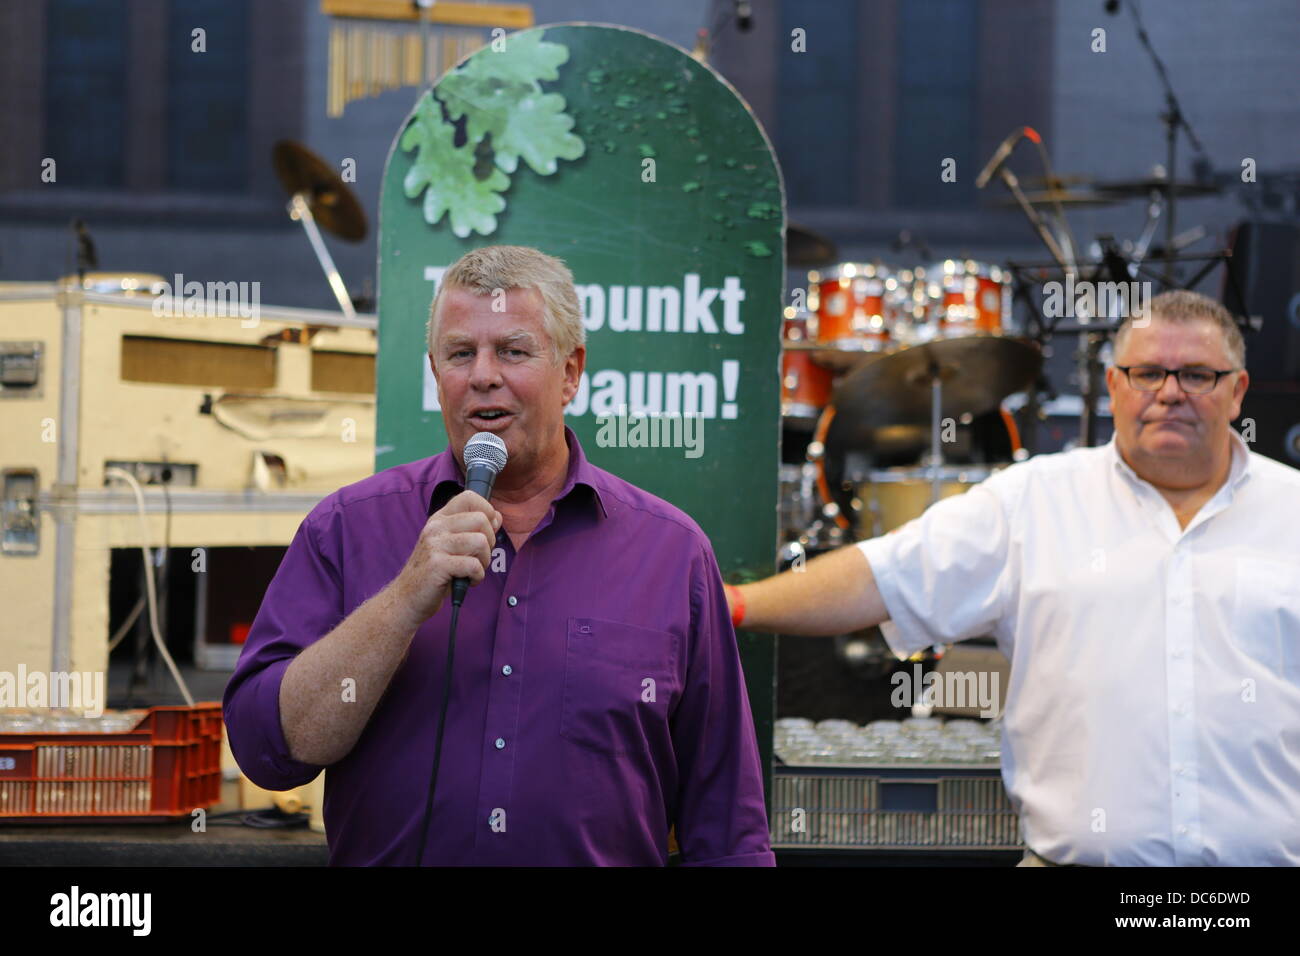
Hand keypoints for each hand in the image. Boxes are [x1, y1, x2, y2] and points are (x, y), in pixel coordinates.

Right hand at [393, 491, 501, 623]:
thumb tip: (497, 516)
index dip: (487, 511)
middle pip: (481, 519)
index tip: (485, 532)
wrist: (407, 598)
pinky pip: (474, 565)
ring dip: (484, 561)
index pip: (469, 497)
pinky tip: (468, 581)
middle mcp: (436, 527)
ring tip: (472, 570)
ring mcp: (435, 545)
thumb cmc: (434, 572)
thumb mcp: (453, 546)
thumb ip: (474, 530)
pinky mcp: (438, 565)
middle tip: (478, 557)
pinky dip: (478, 576)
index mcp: (440, 519)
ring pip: (480, 541)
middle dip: (489, 542)